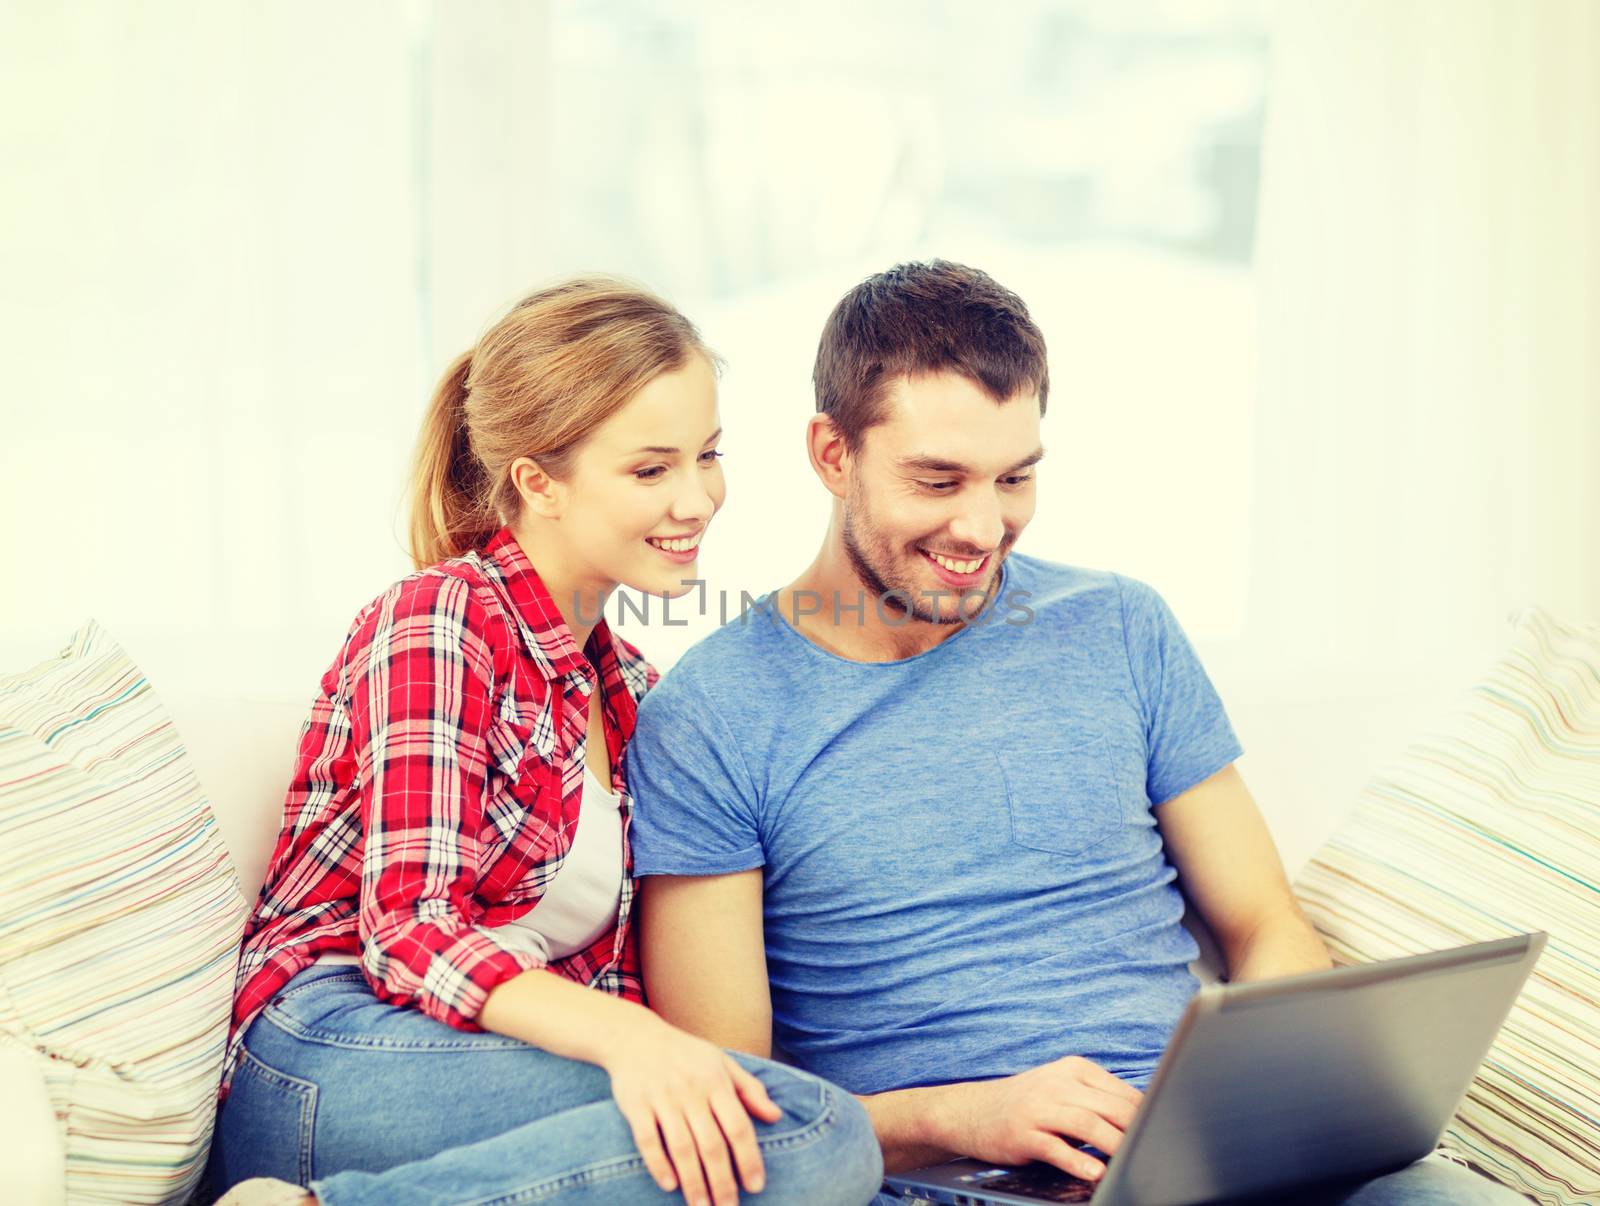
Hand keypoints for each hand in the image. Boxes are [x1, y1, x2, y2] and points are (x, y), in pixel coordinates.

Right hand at [601, 1011, 783, 1205]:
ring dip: (693, 1183)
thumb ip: (749, 1089)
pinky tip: (670, 1186)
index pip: (738, 1126)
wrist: (635, 1036)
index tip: (756, 1187)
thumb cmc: (685, 1054)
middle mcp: (690, 1090)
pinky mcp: (635, 1105)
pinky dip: (658, 1164)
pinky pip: (647, 1140)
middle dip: (722, 1182)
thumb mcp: (721, 1062)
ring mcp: (662, 1098)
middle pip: (711, 1145)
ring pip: (681, 1148)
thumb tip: (776, 1117)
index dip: (749, 1159)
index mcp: (715, 1081)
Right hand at [936, 1056, 1143, 1181]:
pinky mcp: (1023, 1133)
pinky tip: (1095, 1173)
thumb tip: (1144, 1119)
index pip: (1122, 1092)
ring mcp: (1039, 1108)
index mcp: (1074, 1069)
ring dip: (1113, 1144)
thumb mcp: (1063, 1089)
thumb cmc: (1029, 1104)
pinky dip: (1078, 1161)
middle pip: (1108, 1107)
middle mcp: (1057, 1084)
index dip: (1147, 1115)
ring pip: (1086, 1125)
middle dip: (1136, 1130)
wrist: (973, 1110)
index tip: (1167, 1134)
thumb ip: (1098, 1099)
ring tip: (1132, 1161)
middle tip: (1156, 1150)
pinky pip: (1055, 1148)